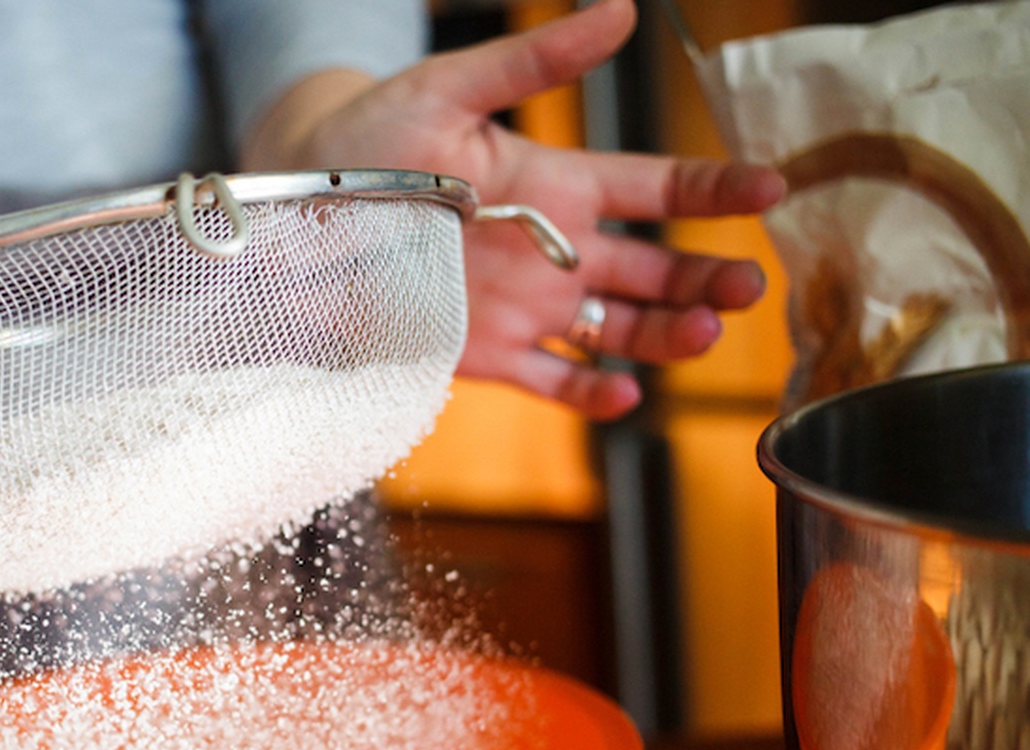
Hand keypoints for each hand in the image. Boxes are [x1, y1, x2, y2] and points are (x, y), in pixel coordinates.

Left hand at [277, 0, 784, 418]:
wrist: (294, 217)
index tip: (772, 190)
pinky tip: (624, 393)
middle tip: (747, 286)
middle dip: (706, 278)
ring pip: (619, 330)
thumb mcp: (447, 91)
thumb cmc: (365, 141)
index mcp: (555, 185)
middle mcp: (552, 250)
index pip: (655, 187)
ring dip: (666, 336)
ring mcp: (524, 308)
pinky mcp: (485, 356)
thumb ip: (533, 61)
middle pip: (653, 269)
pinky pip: (552, 381)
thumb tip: (620, 11)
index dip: (714, 189)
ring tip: (702, 336)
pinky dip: (591, 393)